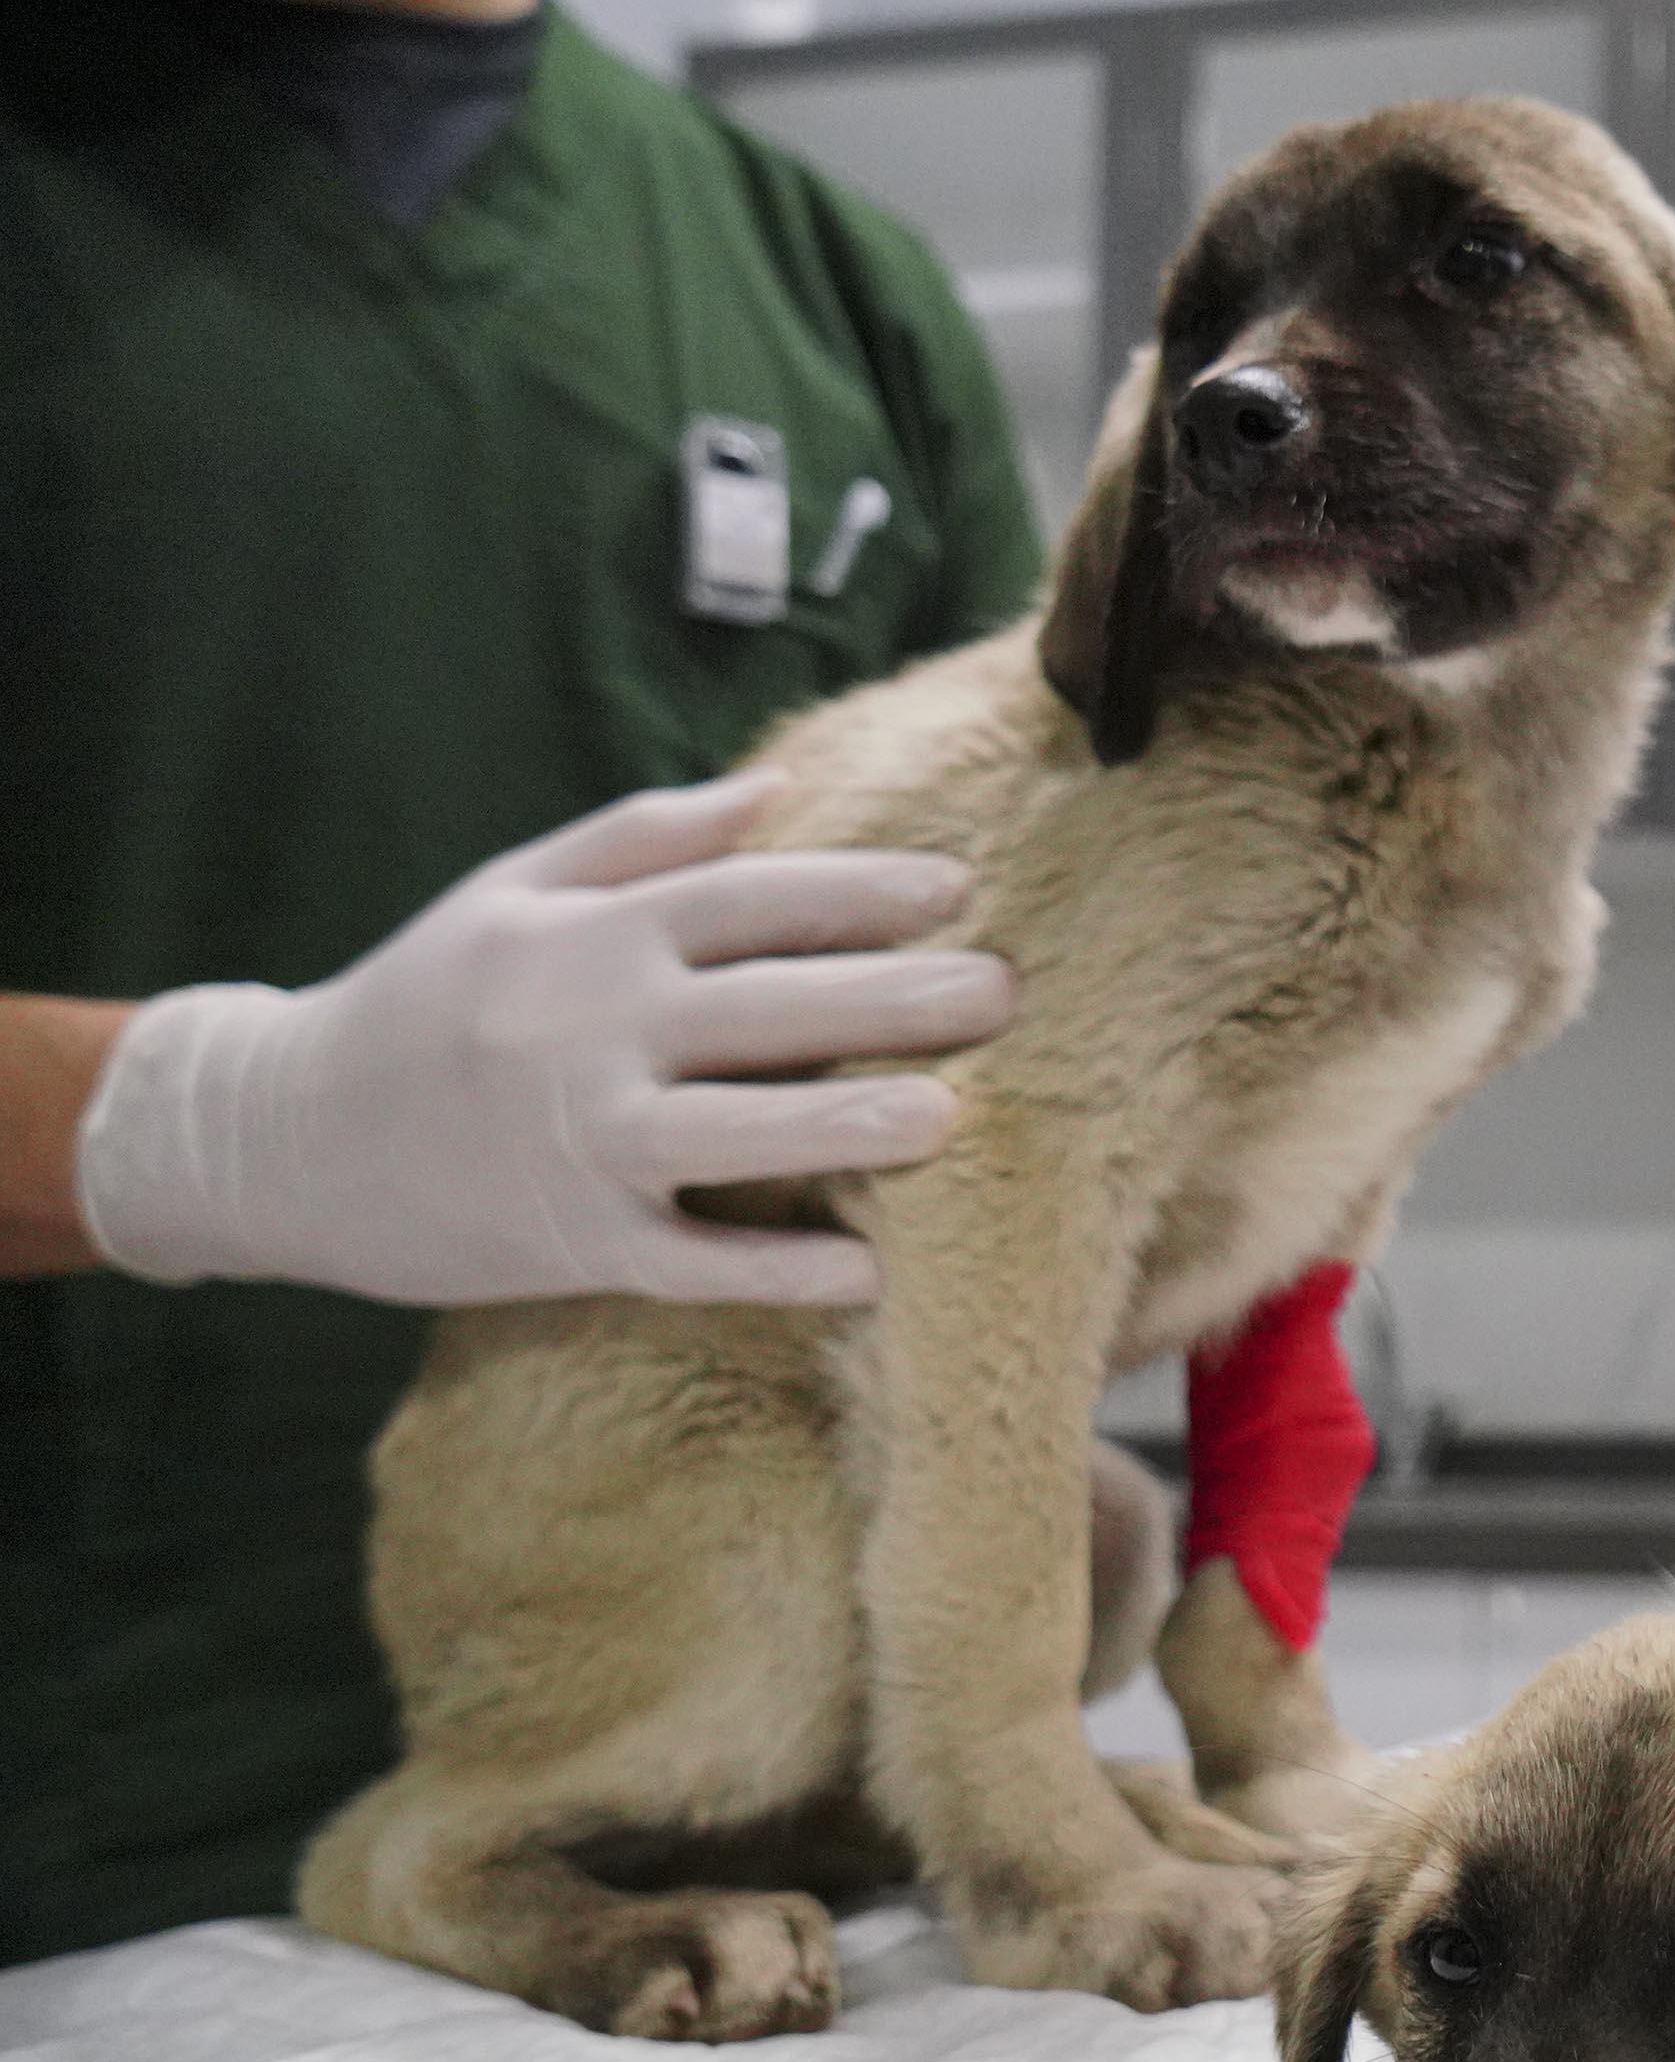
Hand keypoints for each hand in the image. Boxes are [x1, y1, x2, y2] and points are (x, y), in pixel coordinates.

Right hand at [73, 771, 1012, 1307]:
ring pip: (733, 1135)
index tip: (959, 890)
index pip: (746, 902)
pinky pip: (689, 1264)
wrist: (281, 1140)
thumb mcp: (509, 894)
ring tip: (950, 1118)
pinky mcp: (571, 1247)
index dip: (857, 893)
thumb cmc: (423, 1002)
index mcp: (586, 940)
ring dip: (844, 1129)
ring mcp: (579, 1145)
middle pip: (765, 1009)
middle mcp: (586, 1034)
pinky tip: (864, 1274)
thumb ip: (642, 842)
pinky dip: (773, 1272)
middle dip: (893, 999)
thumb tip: (775, 788)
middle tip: (1005, 992)